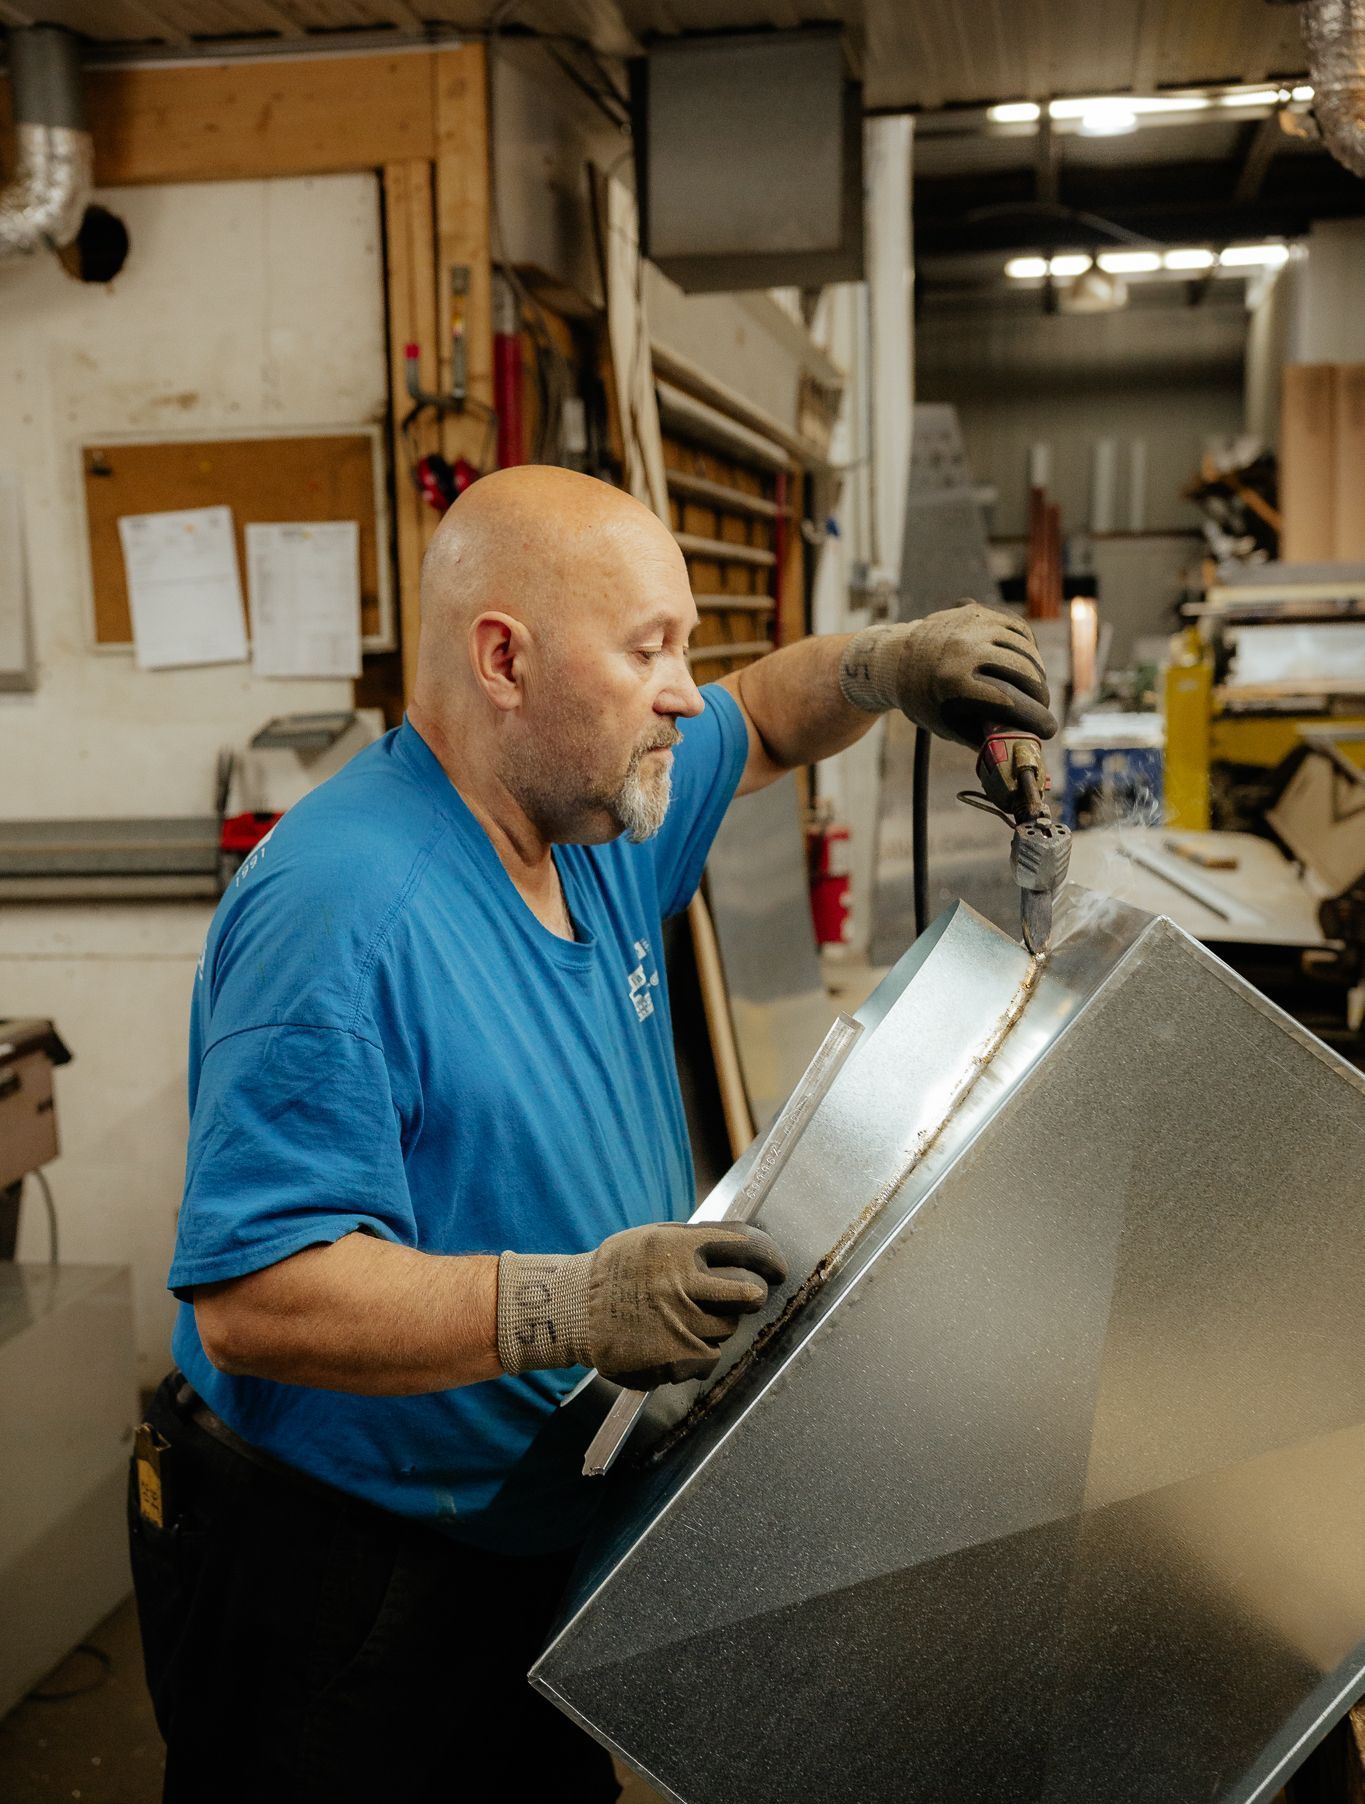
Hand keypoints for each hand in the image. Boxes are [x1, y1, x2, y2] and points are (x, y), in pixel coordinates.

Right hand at [496, 1221, 788, 1388]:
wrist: (574, 1310)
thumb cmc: (619, 1272)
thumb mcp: (655, 1239)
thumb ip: (698, 1243)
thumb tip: (747, 1248)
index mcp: (681, 1246)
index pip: (748, 1246)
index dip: (770, 1258)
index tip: (776, 1268)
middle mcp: (683, 1282)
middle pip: (752, 1293)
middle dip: (752, 1295)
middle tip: (742, 1297)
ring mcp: (681, 1322)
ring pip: (730, 1328)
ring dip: (717, 1324)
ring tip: (685, 1317)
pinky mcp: (676, 1357)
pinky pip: (710, 1357)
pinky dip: (699, 1352)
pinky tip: (673, 1339)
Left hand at [839, 602, 1056, 745]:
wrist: (895, 658)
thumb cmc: (923, 699)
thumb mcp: (948, 724)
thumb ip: (985, 735)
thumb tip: (1025, 746)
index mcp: (953, 682)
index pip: (1010, 702)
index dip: (1036, 719)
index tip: (1049, 730)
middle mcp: (964, 649)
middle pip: (1025, 674)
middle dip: (1040, 697)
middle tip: (1040, 710)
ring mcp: (972, 626)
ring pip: (1026, 651)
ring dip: (1036, 674)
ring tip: (1032, 691)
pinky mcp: (978, 612)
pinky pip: (1019, 631)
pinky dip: (1028, 649)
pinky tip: (1025, 664)